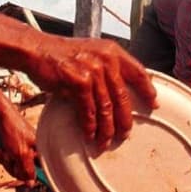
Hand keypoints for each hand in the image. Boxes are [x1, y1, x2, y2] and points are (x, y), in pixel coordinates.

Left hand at [0, 107, 38, 182]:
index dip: (32, 176)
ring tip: (6, 151)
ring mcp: (22, 151)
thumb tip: (31, 183)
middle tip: (12, 158)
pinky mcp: (13, 149)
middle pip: (24, 172)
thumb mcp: (22, 154)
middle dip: (14, 166)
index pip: (40, 171)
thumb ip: (27, 170)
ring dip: (6, 161)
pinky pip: (7, 161)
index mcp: (40, 152)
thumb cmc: (13, 128)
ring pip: (14, 167)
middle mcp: (33, 152)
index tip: (29, 182)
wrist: (0, 117)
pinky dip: (2, 156)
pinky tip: (2, 149)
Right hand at [24, 36, 156, 148]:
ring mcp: (93, 71)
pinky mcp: (78, 82)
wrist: (37, 49)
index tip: (153, 105)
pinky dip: (89, 126)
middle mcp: (106, 60)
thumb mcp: (91, 52)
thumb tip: (119, 89)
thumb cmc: (62, 54)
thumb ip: (107, 66)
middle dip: (125, 120)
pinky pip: (88, 111)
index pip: (138, 72)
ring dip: (106, 128)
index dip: (148, 91)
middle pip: (122, 97)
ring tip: (106, 141)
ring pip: (106, 108)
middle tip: (125, 134)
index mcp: (113, 51)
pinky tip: (89, 134)